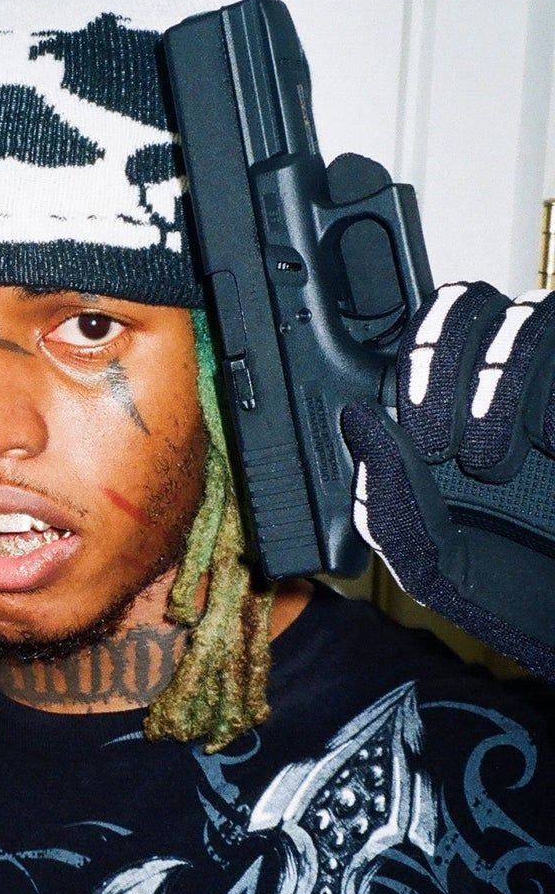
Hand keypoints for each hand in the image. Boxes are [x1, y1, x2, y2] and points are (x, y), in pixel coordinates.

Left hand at [341, 282, 554, 680]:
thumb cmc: (512, 592)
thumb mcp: (433, 565)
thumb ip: (388, 504)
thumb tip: (359, 419)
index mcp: (447, 413)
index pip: (416, 335)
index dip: (408, 359)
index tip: (410, 427)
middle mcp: (501, 381)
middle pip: (462, 301)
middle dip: (439, 365)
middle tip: (438, 443)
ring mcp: (552, 381)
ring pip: (525, 315)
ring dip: (498, 387)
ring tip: (494, 464)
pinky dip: (551, 405)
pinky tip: (551, 449)